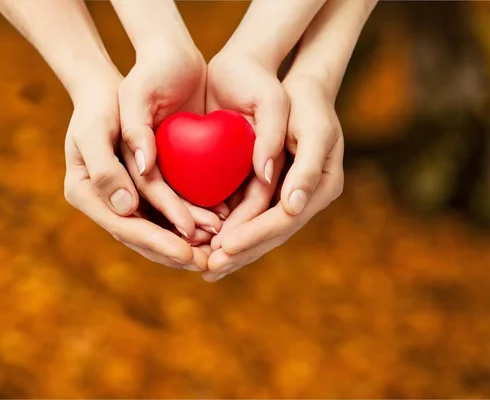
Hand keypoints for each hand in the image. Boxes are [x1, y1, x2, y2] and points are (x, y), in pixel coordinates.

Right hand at [63, 65, 207, 269]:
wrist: (110, 89)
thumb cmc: (99, 103)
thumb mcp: (95, 129)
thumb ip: (104, 169)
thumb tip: (126, 208)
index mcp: (84, 193)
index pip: (124, 226)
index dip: (156, 242)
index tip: (186, 253)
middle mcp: (104, 202)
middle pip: (141, 236)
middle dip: (175, 252)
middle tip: (208, 263)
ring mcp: (123, 198)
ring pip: (157, 229)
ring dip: (186, 242)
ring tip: (216, 250)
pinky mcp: (141, 190)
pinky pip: (165, 212)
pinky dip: (188, 222)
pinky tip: (214, 227)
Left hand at [203, 76, 344, 281]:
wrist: (300, 88)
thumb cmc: (308, 102)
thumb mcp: (313, 128)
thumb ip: (306, 166)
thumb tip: (293, 206)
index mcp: (321, 187)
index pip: (285, 221)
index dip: (255, 236)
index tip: (225, 248)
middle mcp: (305, 198)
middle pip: (271, 235)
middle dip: (241, 253)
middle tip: (209, 270)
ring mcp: (289, 197)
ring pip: (260, 232)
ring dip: (234, 252)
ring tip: (206, 269)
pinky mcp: (272, 191)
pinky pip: (251, 218)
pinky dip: (232, 232)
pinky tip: (209, 245)